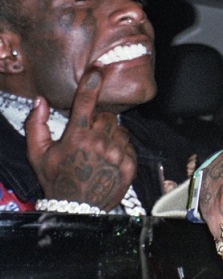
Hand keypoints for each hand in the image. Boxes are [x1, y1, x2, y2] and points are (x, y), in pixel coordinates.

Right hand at [25, 67, 137, 210]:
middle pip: (107, 116)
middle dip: (99, 122)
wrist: (77, 209)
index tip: (98, 70)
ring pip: (120, 130)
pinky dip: (121, 149)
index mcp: (77, 137)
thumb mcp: (38, 155)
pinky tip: (108, 161)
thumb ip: (36, 125)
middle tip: (89, 138)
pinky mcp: (130, 164)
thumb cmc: (56, 180)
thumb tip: (40, 101)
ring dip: (111, 136)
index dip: (92, 83)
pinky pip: (129, 145)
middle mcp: (99, 143)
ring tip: (98, 152)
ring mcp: (116, 154)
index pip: (86, 102)